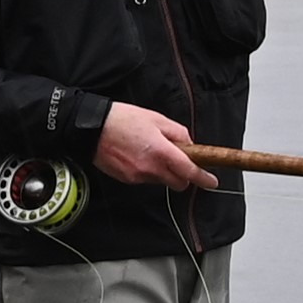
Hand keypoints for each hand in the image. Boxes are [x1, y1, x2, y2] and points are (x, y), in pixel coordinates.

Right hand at [95, 103, 212, 190]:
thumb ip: (177, 133)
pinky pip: (144, 179)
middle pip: (178, 183)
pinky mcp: (126, 179)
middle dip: (183, 176)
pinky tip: (137, 155)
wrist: (91, 128)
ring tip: (149, 151)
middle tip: (178, 162)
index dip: (203, 178)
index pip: (189, 171)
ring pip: (160, 181)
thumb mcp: (156, 119)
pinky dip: (147, 171)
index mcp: (161, 151)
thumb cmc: (122, 119)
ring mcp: (138, 176)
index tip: (211, 181)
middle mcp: (151, 168)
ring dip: (162, 171)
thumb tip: (188, 144)